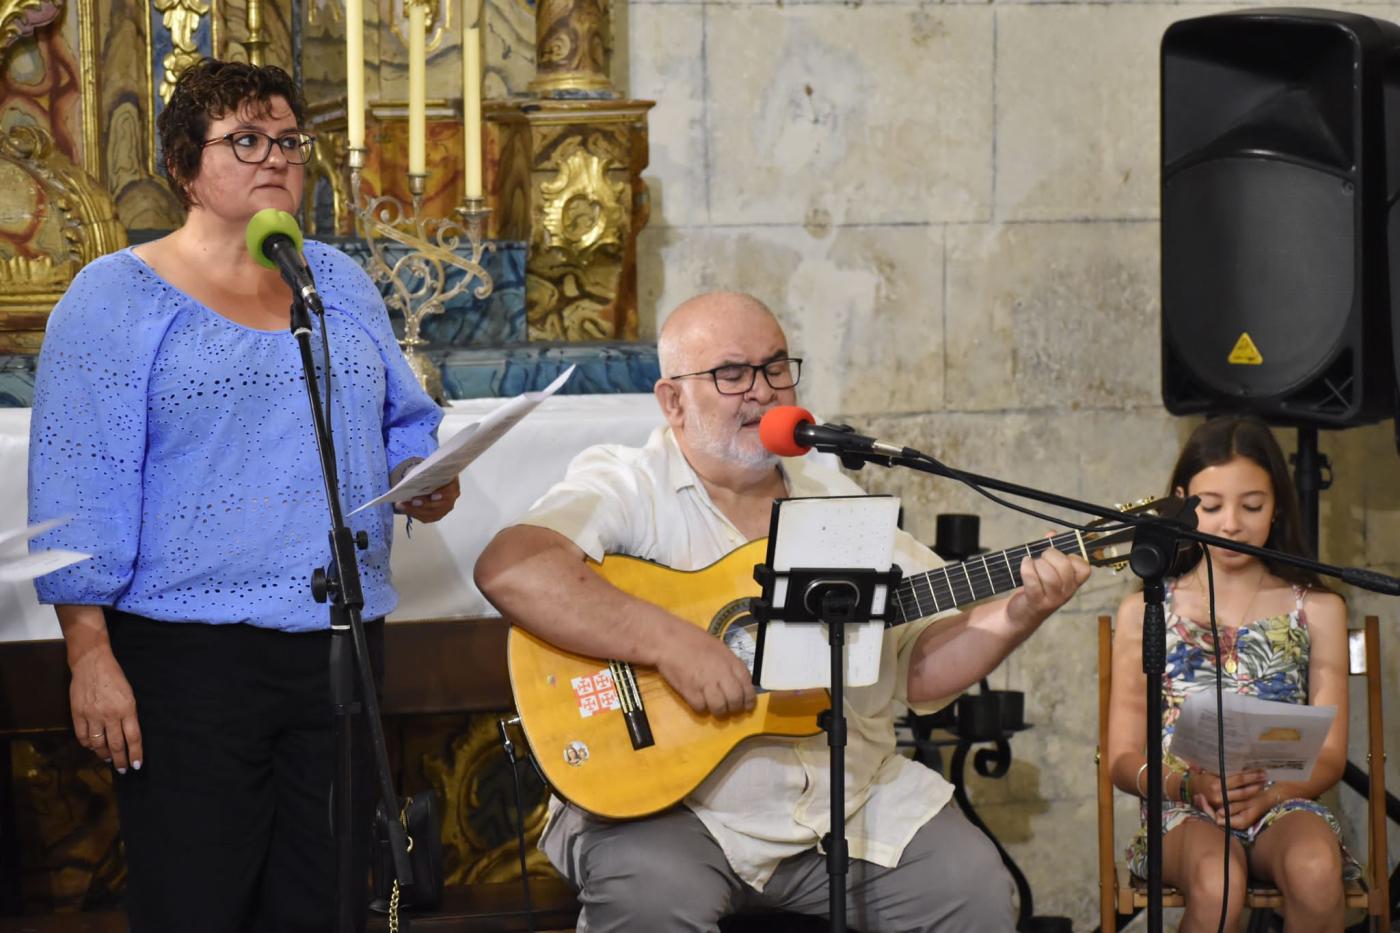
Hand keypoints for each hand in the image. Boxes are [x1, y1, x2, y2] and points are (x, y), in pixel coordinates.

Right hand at [69, 644, 142, 772]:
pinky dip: (88, 745)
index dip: (135, 754)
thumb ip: (129, 715)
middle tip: (123, 769)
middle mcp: (110, 714)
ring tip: (109, 760)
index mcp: (127, 708)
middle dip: (121, 760)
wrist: (92, 663)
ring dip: (104, 755)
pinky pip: (82, 736)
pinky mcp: (78, 714)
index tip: (137, 765)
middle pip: (116, 745)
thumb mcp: (130, 695)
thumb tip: (129, 736)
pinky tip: (92, 747)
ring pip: (98, 744)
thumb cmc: (115, 678)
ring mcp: (92, 715)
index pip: (133, 738)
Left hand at [395, 477, 459, 522]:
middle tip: (413, 501)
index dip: (443, 494)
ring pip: (432, 514)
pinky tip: (405, 509)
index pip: (451, 491)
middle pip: (441, 505)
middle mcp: (451, 499)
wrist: (434, 481)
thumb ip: (430, 473)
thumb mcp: (434, 471)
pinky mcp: (437, 515)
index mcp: (453, 486)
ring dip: (416, 511)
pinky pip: (426, 518)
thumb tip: (418, 476)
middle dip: (426, 504)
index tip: (432, 496)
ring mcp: (444, 509)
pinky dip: (415, 514)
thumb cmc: (434, 475)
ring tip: (402, 505)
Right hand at [655, 621, 755, 717]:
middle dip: (735, 708)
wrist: (669, 640)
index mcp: (731, 662)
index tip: (747, 706)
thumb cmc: (693, 640)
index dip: (749, 700)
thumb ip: (730, 665)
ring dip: (719, 711)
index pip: (747, 687)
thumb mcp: (719, 648)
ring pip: (720, 707)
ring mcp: (706, 683)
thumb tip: (738, 681)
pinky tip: (699, 699)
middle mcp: (721, 674)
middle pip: (735, 700)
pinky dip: (701, 707)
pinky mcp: (690, 692)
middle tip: (730, 708)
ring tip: (715, 707)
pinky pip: (701, 708)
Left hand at [1007, 547, 1090, 627]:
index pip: (1084, 568)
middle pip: (1065, 568)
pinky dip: (1027, 569)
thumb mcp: (1047, 570)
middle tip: (1041, 557)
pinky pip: (1034, 582)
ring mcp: (1053, 599)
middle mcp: (1066, 592)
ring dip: (1038, 564)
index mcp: (1072, 583)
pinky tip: (1024, 563)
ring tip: (1031, 563)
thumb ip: (1051, 551)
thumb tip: (1052, 533)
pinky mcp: (1036, 602)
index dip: (1072, 557)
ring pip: (1050, 576)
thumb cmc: (1036, 588)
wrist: (1020, 615)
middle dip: (1051, 555)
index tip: (1060, 556)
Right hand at [1188, 769, 1270, 825]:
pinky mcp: (1223, 811)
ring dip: (1255, 791)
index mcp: (1216, 784)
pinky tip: (1255, 793)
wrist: (1191, 790)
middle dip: (1256, 783)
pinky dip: (1248, 799)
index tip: (1261, 770)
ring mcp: (1222, 805)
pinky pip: (1238, 805)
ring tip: (1264, 784)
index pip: (1238, 779)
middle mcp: (1219, 796)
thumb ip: (1224, 769)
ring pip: (1243, 799)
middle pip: (1243, 790)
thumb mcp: (1210, 770)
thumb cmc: (1202, 777)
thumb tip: (1241, 761)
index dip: (1251, 775)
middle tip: (1266, 777)